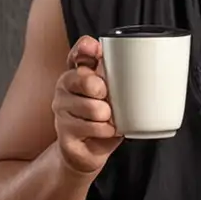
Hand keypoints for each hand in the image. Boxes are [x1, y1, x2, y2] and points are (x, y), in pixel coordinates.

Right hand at [52, 35, 123, 176]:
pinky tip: (104, 131)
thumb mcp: (113, 95)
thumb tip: (139, 65)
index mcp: (77, 72)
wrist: (89, 151)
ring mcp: (61, 109)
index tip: (95, 50)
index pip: (77, 53)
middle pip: (86, 80)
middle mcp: (64, 87)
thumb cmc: (103, 119)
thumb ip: (119, 77)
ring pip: (94, 108)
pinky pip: (95, 127)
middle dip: (103, 91)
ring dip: (109, 117)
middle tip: (108, 101)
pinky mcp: (64, 131)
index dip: (86, 48)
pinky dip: (107, 131)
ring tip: (107, 120)